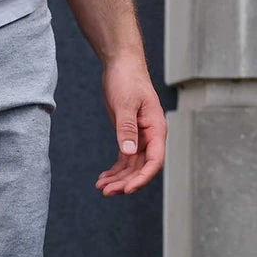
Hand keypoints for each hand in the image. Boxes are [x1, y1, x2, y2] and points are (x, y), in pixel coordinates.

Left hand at [95, 54, 165, 195]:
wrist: (121, 64)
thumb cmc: (127, 79)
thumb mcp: (125, 104)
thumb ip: (127, 129)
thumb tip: (129, 152)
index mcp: (156, 128)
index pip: (155, 161)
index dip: (142, 178)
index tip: (127, 189)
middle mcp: (151, 136)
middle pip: (141, 168)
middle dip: (125, 182)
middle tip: (105, 191)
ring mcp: (140, 137)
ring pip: (131, 167)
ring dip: (117, 179)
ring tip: (100, 187)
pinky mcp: (128, 136)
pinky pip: (124, 160)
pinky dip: (114, 170)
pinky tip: (102, 178)